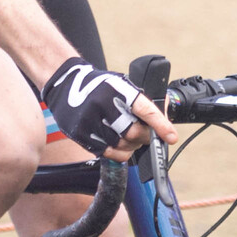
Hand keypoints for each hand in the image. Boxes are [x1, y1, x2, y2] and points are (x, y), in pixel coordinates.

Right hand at [41, 56, 176, 160]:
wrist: (65, 84)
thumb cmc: (97, 85)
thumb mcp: (120, 83)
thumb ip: (141, 99)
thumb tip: (166, 114)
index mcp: (117, 89)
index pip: (145, 109)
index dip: (161, 125)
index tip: (171, 137)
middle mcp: (103, 104)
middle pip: (133, 133)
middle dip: (144, 138)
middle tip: (145, 136)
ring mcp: (90, 120)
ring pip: (121, 146)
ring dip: (131, 147)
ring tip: (129, 138)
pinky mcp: (80, 134)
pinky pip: (106, 153)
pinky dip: (118, 153)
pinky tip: (118, 145)